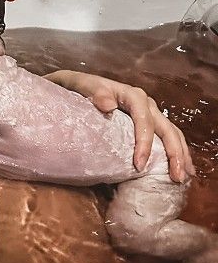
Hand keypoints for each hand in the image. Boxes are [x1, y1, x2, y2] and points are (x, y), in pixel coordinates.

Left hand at [45, 70, 195, 181]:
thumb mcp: (81, 85)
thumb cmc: (79, 86)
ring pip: (172, 133)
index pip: (144, 120)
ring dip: (180, 155)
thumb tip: (108, 106)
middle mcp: (146, 104)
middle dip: (174, 153)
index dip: (144, 143)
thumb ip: (94, 92)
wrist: (78, 85)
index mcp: (132, 95)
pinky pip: (167, 136)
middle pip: (166, 128)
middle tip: (176, 177)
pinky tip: (180, 167)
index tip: (139, 165)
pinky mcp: (149, 122)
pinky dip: (176, 151)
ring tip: (184, 177)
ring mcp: (150, 113)